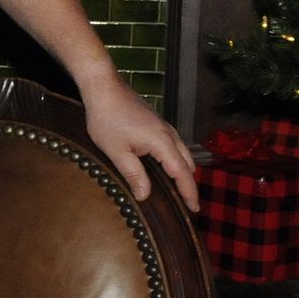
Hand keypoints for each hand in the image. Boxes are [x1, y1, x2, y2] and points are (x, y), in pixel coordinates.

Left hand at [78, 74, 199, 210]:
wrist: (104, 88)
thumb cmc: (107, 118)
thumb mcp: (116, 151)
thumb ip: (133, 174)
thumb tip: (145, 195)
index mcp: (162, 142)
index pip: (181, 173)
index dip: (189, 193)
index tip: (194, 209)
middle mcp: (169, 135)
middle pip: (187, 165)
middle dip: (189, 185)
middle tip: (186, 205)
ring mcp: (164, 128)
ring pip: (182, 154)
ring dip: (182, 172)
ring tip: (178, 191)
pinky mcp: (157, 124)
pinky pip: (174, 146)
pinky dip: (176, 161)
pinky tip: (165, 168)